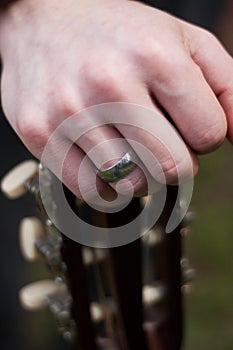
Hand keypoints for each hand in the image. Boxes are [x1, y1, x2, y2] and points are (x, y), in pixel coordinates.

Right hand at [0, 0, 231, 200]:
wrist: (42, 21)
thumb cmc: (118, 36)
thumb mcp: (182, 42)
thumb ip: (227, 87)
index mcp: (155, 56)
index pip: (209, 135)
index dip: (202, 135)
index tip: (182, 122)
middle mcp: (109, 83)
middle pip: (172, 168)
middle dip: (174, 160)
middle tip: (156, 138)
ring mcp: (69, 112)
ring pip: (132, 185)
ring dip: (139, 173)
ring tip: (125, 144)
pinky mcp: (39, 134)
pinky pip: (91, 190)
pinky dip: (106, 184)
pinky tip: (102, 157)